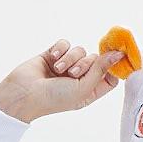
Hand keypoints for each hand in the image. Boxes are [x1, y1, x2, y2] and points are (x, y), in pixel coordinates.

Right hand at [0, 41, 123, 122]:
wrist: (24, 93)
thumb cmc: (54, 98)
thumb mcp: (83, 88)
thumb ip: (101, 70)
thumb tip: (118, 54)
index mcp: (89, 92)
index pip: (110, 77)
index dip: (113, 67)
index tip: (116, 56)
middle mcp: (79, 79)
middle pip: (95, 60)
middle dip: (85, 64)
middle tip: (72, 73)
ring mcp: (66, 66)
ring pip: (79, 50)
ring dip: (69, 58)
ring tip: (57, 69)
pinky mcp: (54, 55)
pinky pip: (65, 43)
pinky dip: (60, 49)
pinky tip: (51, 57)